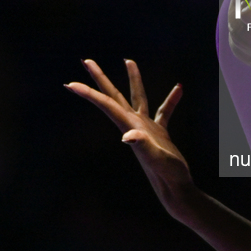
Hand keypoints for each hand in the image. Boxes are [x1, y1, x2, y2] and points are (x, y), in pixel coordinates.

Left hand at [64, 59, 194, 219]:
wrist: (176, 190)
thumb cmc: (167, 175)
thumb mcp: (157, 158)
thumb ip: (143, 146)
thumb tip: (128, 136)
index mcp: (130, 127)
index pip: (106, 105)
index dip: (89, 94)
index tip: (71, 84)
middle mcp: (134, 125)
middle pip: (113, 96)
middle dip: (100, 79)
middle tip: (87, 61)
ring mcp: (146, 128)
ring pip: (136, 98)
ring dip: (133, 80)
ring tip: (128, 60)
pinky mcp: (159, 133)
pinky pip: (163, 111)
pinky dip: (170, 100)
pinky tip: (179, 88)